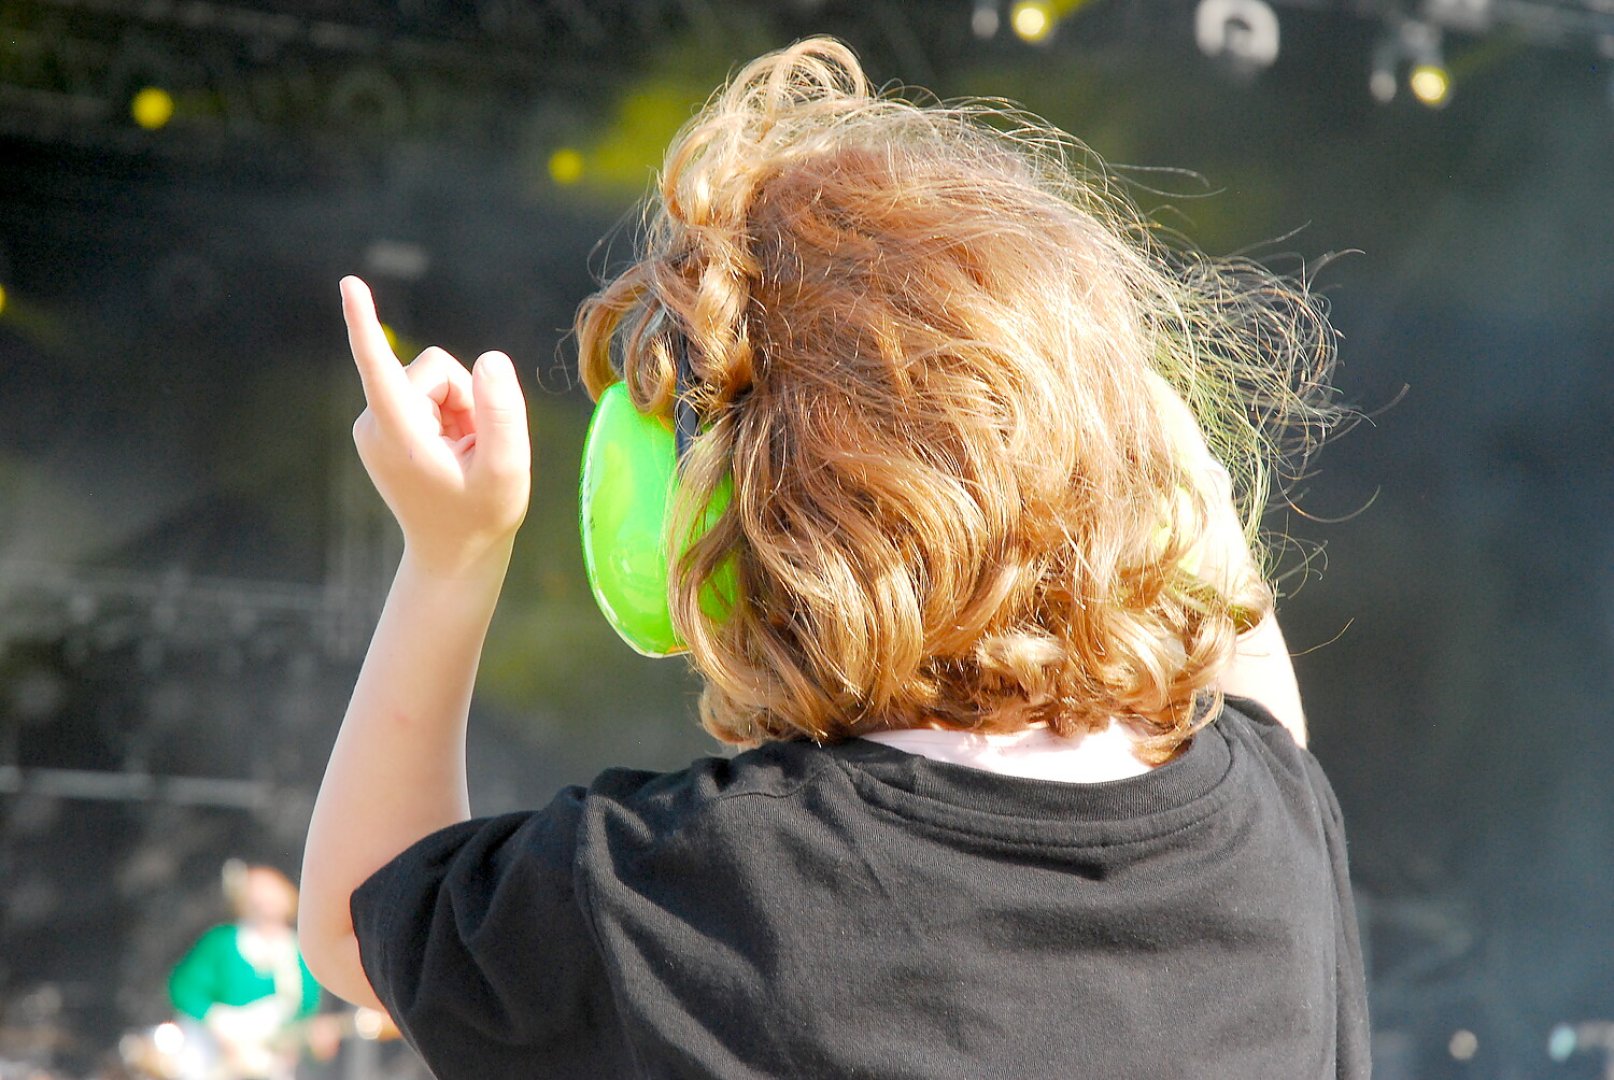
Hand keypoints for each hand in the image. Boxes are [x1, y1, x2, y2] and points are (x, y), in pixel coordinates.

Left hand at [341, 276, 530, 575]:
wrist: (454, 553)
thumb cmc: (483, 516)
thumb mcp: (508, 468)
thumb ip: (503, 411)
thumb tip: (490, 358)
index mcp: (399, 434)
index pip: (380, 367)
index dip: (365, 323)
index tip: (349, 284)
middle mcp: (375, 423)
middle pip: (434, 368)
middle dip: (467, 396)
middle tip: (476, 448)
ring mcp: (375, 424)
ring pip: (433, 379)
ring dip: (461, 409)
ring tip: (464, 453)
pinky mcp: (383, 423)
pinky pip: (426, 393)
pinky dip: (449, 415)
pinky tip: (453, 451)